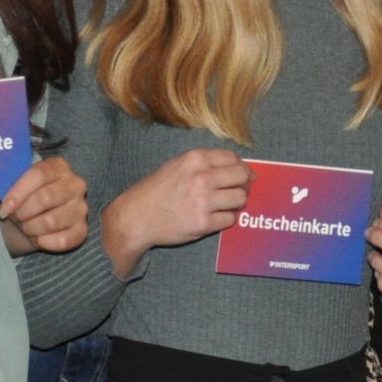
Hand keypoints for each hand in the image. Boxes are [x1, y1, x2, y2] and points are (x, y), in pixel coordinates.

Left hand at [0, 155, 88, 254]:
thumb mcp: (16, 183)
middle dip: (23, 212)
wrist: (33, 217)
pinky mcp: (82, 230)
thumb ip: (10, 181)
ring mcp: (81, 207)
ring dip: (31, 228)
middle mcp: (75, 184)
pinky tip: (37, 238)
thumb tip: (1, 191)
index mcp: (59, 166)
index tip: (4, 208)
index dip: (18, 193)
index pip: (39, 174)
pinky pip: (62, 240)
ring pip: (51, 221)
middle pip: (45, 198)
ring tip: (26, 227)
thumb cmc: (24, 197)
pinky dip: (44, 242)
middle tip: (16, 217)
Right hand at [101, 147, 250, 274]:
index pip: (233, 158)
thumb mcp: (177, 165)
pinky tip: (214, 217)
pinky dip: (225, 219)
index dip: (241, 167)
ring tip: (225, 205)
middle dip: (244, 184)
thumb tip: (238, 168)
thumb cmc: (156, 190)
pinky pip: (229, 220)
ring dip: (236, 203)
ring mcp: (203, 201)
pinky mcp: (203, 223)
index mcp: (195, 159)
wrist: (137, 217)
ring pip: (240, 199)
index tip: (243, 175)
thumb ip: (204, 164)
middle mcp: (202, 178)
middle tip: (239, 190)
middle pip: (242, 177)